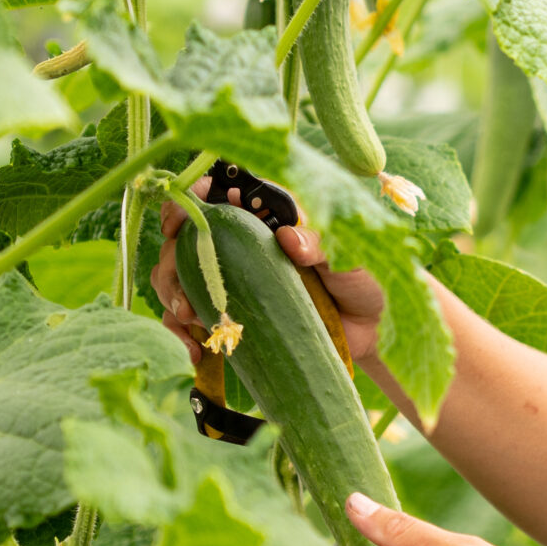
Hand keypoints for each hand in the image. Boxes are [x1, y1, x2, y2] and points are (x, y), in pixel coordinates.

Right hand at [152, 179, 386, 366]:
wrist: (374, 330)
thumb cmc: (364, 279)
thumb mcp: (348, 255)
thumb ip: (320, 243)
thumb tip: (289, 239)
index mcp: (266, 218)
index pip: (215, 196)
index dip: (188, 203)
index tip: (179, 222)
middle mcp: (242, 244)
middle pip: (184, 240)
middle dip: (174, 261)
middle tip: (187, 289)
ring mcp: (234, 280)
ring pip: (177, 277)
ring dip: (172, 295)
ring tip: (191, 318)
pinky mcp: (234, 315)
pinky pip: (190, 321)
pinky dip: (181, 334)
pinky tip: (194, 349)